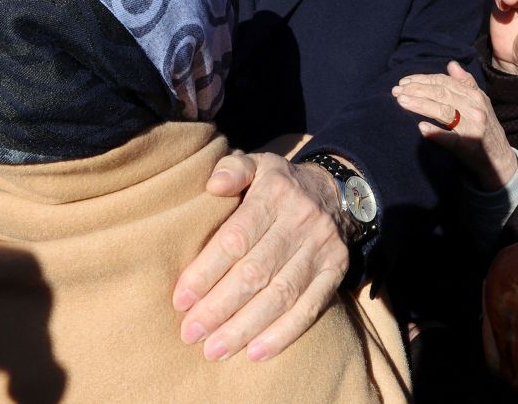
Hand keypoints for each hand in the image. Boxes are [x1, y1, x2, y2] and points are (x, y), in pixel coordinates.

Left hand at [173, 152, 349, 361]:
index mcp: (274, 194)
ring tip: (214, 350)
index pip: (236, 238)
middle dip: (219, 307)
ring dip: (245, 327)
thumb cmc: (277, 184)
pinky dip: (283, 334)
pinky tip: (255, 353)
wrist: (335, 191)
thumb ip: (232, 169)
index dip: (206, 271)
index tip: (180, 299)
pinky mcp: (337, 271)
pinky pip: (310, 307)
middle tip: (190, 333)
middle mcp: (301, 220)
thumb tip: (213, 185)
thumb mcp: (256, 164)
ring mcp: (321, 248)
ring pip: (281, 295)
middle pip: (256, 272)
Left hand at [394, 61, 517, 189]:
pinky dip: (436, 133)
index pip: (445, 82)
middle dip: (416, 90)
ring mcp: (473, 127)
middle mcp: (474, 108)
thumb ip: (466, 83)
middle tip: (396, 91)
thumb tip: (451, 64)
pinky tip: (421, 128)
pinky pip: (451, 139)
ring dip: (420, 105)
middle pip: (441, 94)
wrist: (500, 160)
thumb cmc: (486, 129)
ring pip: (443, 111)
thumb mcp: (480, 102)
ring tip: (401, 102)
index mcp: (475, 96)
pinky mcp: (469, 146)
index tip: (404, 82)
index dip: (423, 80)